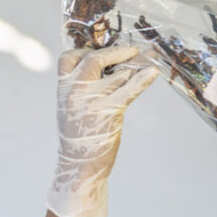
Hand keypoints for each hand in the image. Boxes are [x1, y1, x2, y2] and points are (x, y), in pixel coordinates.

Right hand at [47, 46, 159, 216]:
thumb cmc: (78, 137)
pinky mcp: (110, 112)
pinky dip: (143, 79)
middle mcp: (75, 91)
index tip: (101, 50)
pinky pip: (129, 90)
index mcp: (62, 89)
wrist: (79, 166)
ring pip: (116, 74)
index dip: (86, 50)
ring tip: (150, 57)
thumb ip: (80, 89)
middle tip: (132, 50)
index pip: (69, 57)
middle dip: (116, 52)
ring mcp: (93, 101)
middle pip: (94, 58)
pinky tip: (154, 71)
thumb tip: (102, 70)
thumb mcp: (70, 108)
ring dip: (136, 64)